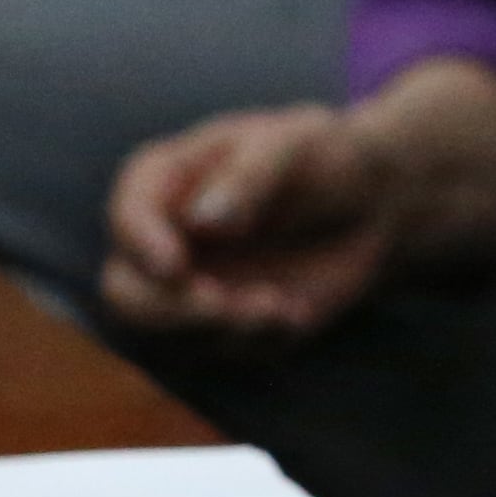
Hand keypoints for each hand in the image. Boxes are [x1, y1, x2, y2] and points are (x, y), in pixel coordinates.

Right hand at [102, 108, 398, 336]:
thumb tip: (202, 220)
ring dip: (220, 330)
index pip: (127, 216)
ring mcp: (187, 288)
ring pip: (166, 335)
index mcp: (166, 180)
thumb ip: (250, 176)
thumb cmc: (325, 158)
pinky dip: (255, 343)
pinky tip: (296, 313)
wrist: (370, 206)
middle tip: (226, 306)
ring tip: (280, 307)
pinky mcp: (220, 327)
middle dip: (169, 309)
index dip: (141, 244)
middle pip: (124, 291)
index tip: (175, 266)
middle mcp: (163, 239)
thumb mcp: (296, 143)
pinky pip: (219, 353)